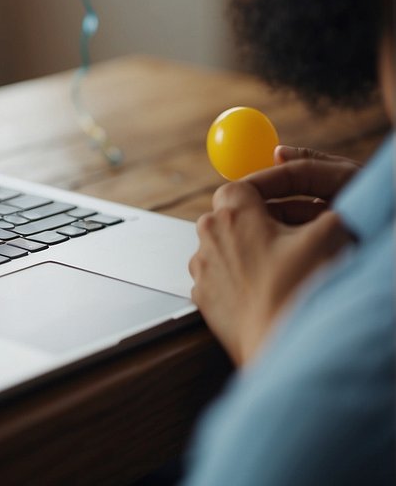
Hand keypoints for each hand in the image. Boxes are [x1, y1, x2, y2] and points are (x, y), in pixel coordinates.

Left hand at [189, 149, 358, 365]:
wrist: (283, 346)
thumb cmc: (302, 289)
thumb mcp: (330, 235)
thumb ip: (325, 210)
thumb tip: (325, 209)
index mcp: (232, 214)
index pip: (241, 186)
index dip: (267, 191)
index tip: (287, 199)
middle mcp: (208, 238)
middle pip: (231, 216)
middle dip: (259, 221)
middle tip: (292, 234)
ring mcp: (202, 270)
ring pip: (225, 247)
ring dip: (248, 250)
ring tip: (282, 266)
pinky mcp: (202, 298)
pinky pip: (221, 276)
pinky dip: (240, 278)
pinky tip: (267, 289)